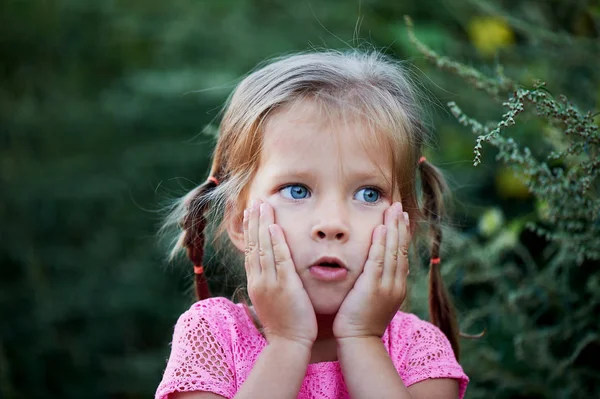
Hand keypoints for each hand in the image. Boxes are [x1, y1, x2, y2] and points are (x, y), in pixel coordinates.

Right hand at [244, 200, 317, 348]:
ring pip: (263, 248)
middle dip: (253, 222)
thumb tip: (261, 278)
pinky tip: (275, 226)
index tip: (248, 214)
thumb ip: (266, 287)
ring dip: (262, 224)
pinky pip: (280, 260)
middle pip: (253, 245)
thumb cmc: (283, 325)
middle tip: (254, 202)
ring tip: (263, 205)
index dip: (249, 231)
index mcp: (255, 283)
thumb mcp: (269, 303)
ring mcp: (270, 283)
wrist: (289, 344)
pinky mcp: (285, 286)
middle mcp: (259, 280)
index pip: (249, 251)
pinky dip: (276, 242)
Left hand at [333, 202, 410, 338]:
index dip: (402, 236)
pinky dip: (380, 243)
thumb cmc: (361, 323)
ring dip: (393, 229)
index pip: (402, 255)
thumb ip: (377, 284)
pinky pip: (378, 260)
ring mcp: (386, 286)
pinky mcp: (372, 287)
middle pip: (401, 249)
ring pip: (392, 251)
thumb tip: (376, 271)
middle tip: (400, 207)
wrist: (359, 341)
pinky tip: (381, 228)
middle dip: (400, 226)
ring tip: (393, 210)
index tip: (402, 219)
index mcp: (398, 287)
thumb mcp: (375, 301)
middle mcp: (396, 284)